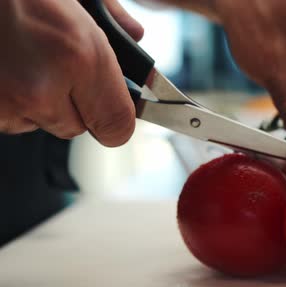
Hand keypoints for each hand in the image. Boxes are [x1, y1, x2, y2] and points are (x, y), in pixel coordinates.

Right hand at [0, 0, 142, 146]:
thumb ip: (112, 20)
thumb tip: (133, 36)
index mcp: (79, 56)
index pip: (117, 125)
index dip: (115, 119)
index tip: (112, 111)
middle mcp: (43, 87)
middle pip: (77, 128)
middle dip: (74, 103)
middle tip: (56, 65)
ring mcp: (6, 102)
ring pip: (39, 123)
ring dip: (37, 101)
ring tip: (23, 57)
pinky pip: (8, 118)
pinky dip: (8, 99)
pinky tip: (5, 66)